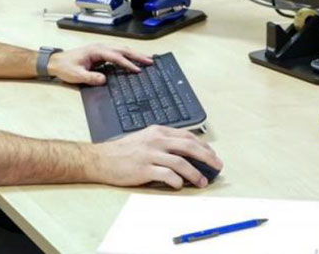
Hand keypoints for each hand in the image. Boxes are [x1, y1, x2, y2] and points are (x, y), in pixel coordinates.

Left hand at [47, 44, 152, 84]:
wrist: (56, 62)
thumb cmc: (65, 67)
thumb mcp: (76, 75)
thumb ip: (90, 77)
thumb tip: (104, 80)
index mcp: (96, 50)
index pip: (116, 56)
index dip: (127, 63)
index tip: (137, 70)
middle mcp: (100, 47)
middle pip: (123, 49)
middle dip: (137, 55)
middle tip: (150, 61)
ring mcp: (101, 49)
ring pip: (122, 50)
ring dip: (134, 54)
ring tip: (147, 59)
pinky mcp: (101, 53)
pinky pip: (118, 53)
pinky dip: (128, 56)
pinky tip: (134, 60)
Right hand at [88, 125, 222, 188]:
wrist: (100, 159)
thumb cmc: (123, 151)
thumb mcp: (145, 138)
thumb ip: (163, 142)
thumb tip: (185, 152)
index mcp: (158, 131)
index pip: (187, 136)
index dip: (203, 146)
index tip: (212, 155)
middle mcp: (156, 140)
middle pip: (189, 146)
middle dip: (207, 157)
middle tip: (217, 166)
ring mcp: (150, 154)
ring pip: (181, 162)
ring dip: (195, 173)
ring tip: (202, 182)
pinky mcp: (144, 169)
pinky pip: (166, 175)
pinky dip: (177, 181)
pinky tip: (180, 185)